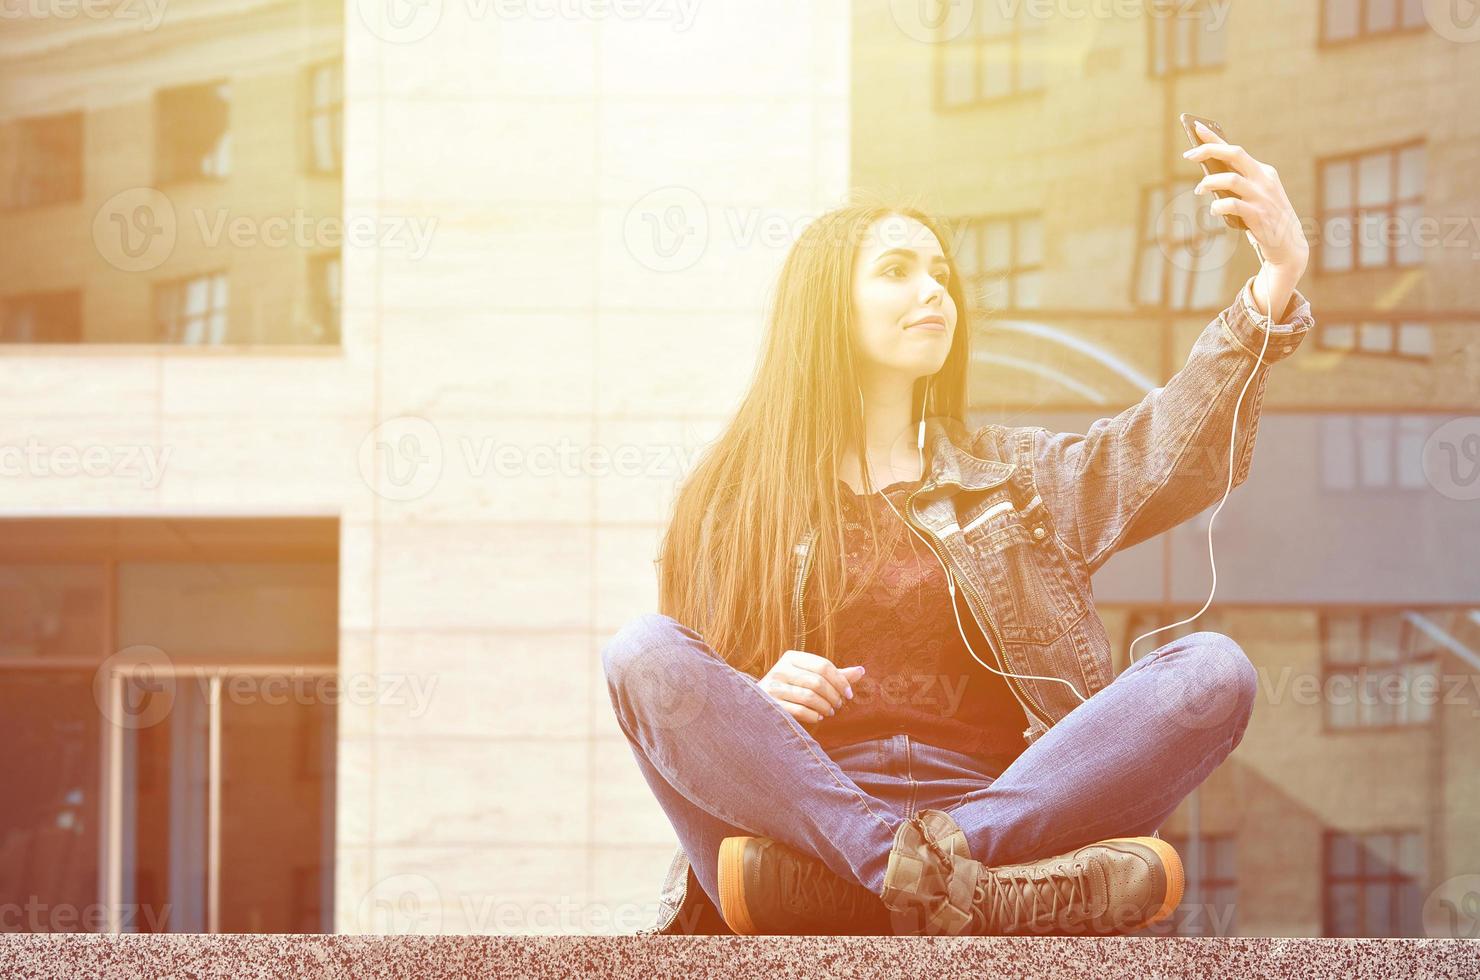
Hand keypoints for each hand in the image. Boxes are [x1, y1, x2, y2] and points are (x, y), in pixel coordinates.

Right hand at [759, 650, 864, 726]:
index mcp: (791, 657)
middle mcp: (780, 669)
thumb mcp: (812, 678)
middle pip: (818, 681)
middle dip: (833, 696)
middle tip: (838, 705)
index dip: (840, 681)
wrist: (760, 705)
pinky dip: (813, 715)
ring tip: (829, 711)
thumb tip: (862, 670)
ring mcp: (773, 686)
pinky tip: (817, 717)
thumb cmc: (793, 689)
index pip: (823, 665)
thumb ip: (835, 675)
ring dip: (825, 707)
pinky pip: (799, 710)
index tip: (848, 694)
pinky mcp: (770, 703)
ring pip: (809, 696)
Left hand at [1184, 120, 1309, 278]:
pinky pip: (1232, 205)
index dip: (1214, 138)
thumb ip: (1237, 186)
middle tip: (1188, 154)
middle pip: (1235, 155)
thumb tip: (1207, 177)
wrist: (1288, 247)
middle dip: (1210, 150)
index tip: (1195, 128)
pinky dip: (1218, 205)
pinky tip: (1213, 210)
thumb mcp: (1254, 197)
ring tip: (1199, 190)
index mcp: (1263, 172)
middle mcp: (1264, 180)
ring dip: (1209, 182)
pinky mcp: (1259, 215)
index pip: (1236, 150)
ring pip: (1231, 179)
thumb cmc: (1265, 220)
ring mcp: (1263, 197)